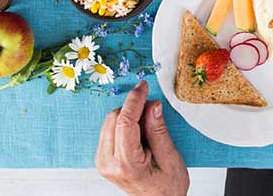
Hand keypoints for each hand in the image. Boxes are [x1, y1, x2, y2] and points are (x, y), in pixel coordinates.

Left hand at [95, 81, 188, 195]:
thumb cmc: (167, 187)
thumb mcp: (170, 157)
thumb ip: (158, 130)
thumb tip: (152, 105)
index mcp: (126, 164)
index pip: (124, 122)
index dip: (134, 100)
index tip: (143, 86)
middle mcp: (108, 163)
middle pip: (114, 118)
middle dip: (133, 109)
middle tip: (153, 110)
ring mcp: (103, 161)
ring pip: (110, 122)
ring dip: (128, 116)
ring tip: (147, 129)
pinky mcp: (103, 158)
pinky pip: (109, 130)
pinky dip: (124, 124)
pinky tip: (138, 134)